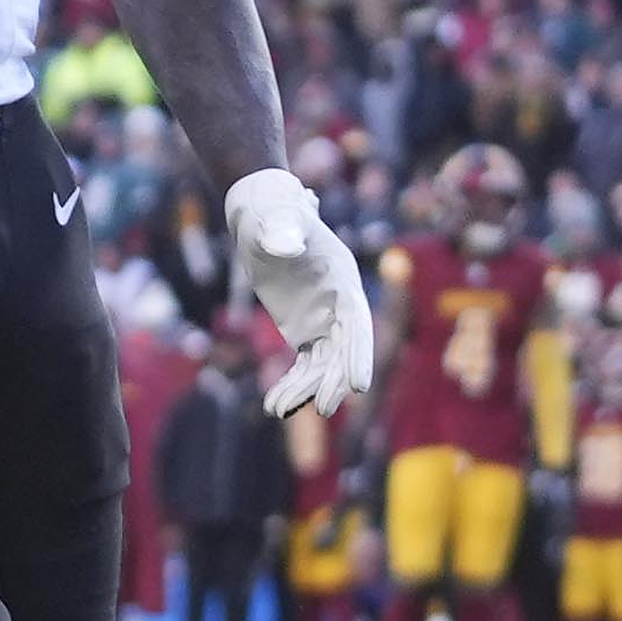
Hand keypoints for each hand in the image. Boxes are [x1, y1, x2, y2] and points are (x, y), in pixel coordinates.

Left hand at [225, 167, 372, 420]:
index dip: (359, 354)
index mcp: (341, 279)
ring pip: (321, 364)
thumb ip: (283, 231)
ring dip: (304, 389)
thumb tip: (285, 246)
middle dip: (333, 380)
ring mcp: (323, 319)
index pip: (356, 323)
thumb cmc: (273, 211)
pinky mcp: (305, 330)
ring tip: (278, 409)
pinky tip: (274, 406)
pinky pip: (304, 365)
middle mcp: (339, 303)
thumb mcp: (277, 218)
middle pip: (342, 350)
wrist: (261, 214)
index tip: (359, 386)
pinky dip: (292, 385)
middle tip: (321, 409)